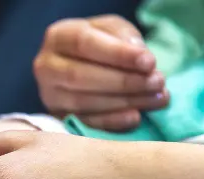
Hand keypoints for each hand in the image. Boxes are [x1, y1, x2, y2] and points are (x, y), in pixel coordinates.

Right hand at [34, 14, 168, 130]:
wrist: (80, 63)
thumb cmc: (100, 43)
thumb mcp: (113, 29)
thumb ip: (125, 38)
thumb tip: (142, 59)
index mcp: (58, 37)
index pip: (84, 44)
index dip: (117, 54)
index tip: (149, 62)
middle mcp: (46, 67)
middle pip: (80, 76)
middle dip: (123, 81)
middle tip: (157, 83)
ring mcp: (49, 95)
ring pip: (82, 102)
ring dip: (123, 102)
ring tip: (156, 99)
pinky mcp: (57, 117)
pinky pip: (83, 123)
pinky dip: (111, 122)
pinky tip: (135, 117)